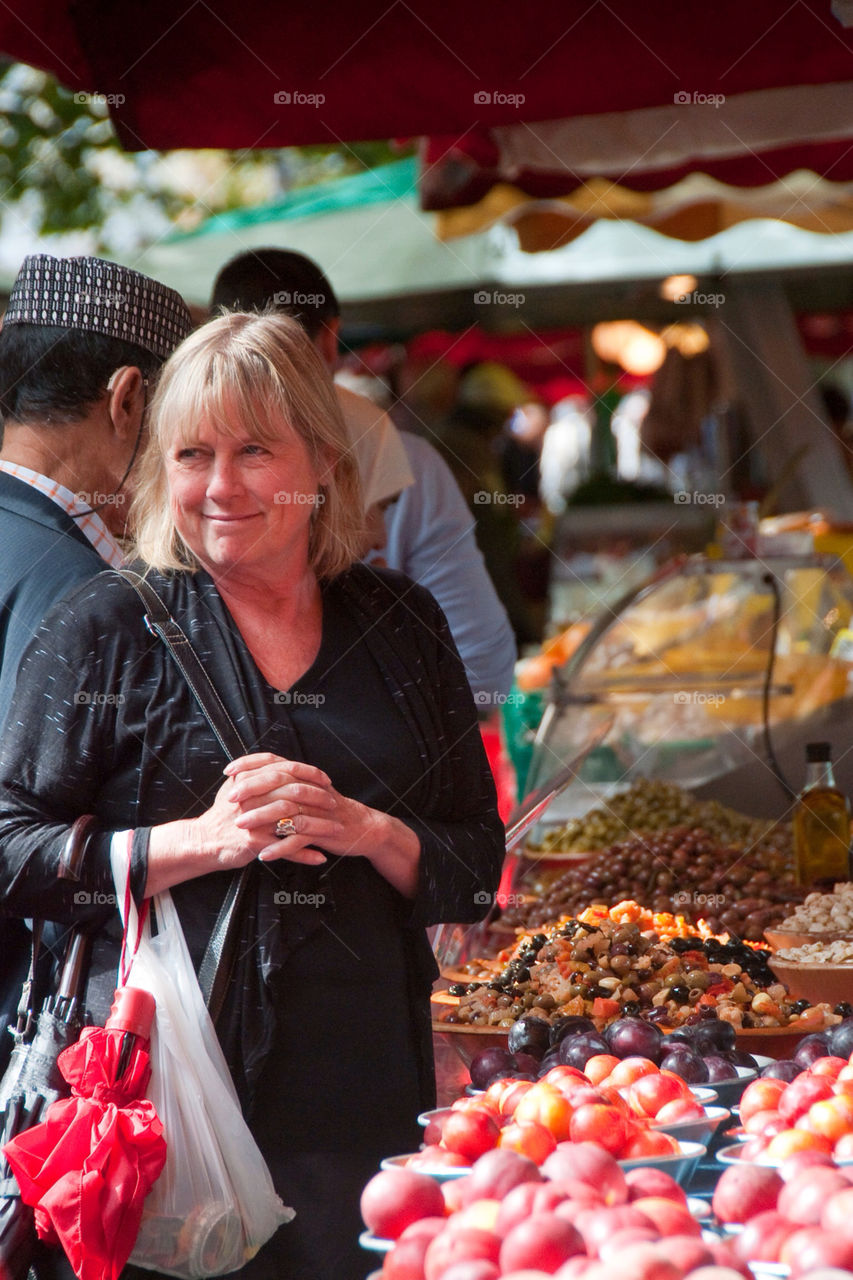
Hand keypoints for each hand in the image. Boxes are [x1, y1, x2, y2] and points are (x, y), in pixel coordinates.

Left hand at [226, 754, 420, 895]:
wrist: (362, 827)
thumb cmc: (328, 811)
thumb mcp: (307, 791)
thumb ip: (284, 784)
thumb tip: (251, 779)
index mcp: (304, 776)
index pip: (274, 761)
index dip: (250, 763)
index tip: (228, 770)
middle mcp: (310, 788)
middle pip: (278, 781)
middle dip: (251, 789)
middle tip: (230, 799)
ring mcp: (317, 809)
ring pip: (286, 809)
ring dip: (261, 818)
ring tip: (241, 827)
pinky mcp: (324, 830)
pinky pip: (300, 838)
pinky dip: (281, 847)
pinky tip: (264, 855)